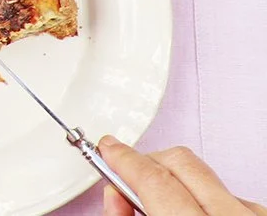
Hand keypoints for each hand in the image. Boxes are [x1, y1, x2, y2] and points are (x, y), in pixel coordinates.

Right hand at [100, 139, 265, 215]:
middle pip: (180, 161)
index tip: (107, 149)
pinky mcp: (263, 214)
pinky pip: (226, 191)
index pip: (154, 179)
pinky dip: (203, 195)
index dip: (122, 159)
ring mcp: (254, 214)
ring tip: (158, 198)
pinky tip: (190, 209)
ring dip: (174, 178)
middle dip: (145, 160)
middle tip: (123, 170)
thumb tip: (116, 197)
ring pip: (204, 174)